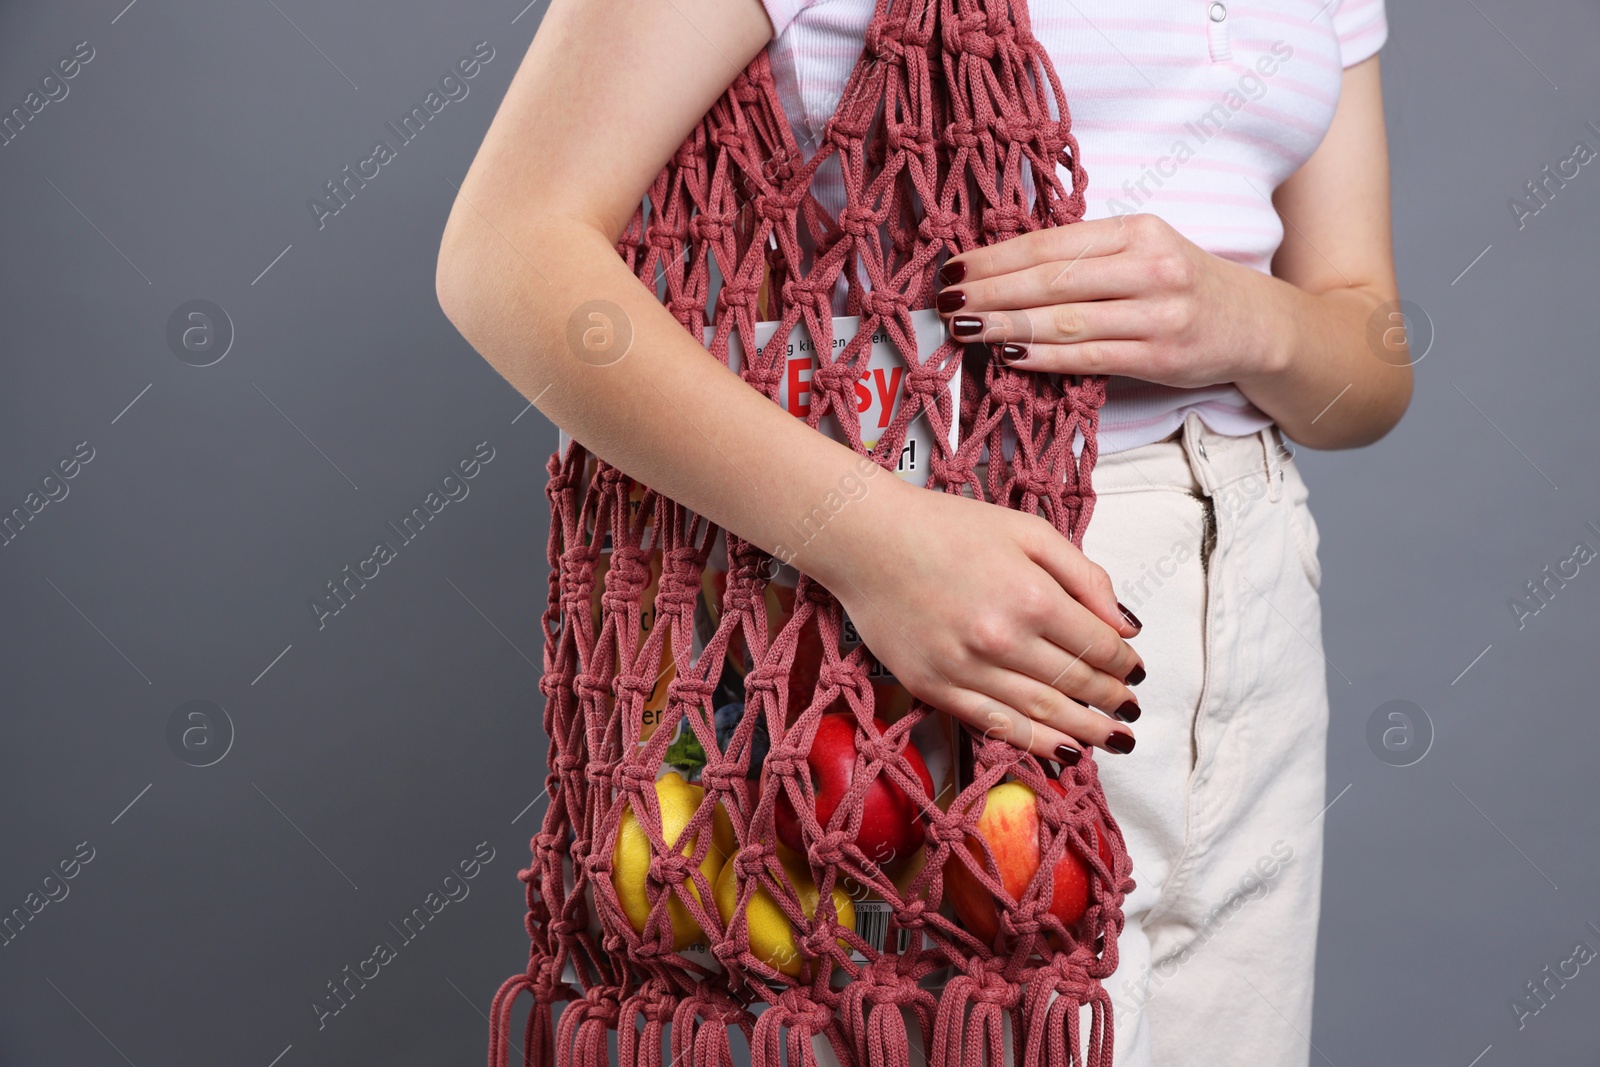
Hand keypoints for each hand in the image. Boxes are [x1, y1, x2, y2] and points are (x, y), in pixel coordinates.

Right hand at [811, 478, 1145, 762]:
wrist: (867, 540)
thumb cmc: (947, 527)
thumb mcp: (1028, 532)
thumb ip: (1084, 575)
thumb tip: (1126, 626)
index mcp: (1032, 596)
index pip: (1098, 646)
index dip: (1125, 664)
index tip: (1136, 671)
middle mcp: (1003, 639)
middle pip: (1076, 683)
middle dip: (1112, 700)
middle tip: (1131, 709)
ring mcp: (966, 669)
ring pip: (1042, 713)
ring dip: (1087, 730)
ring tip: (1115, 740)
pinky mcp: (935, 688)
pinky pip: (995, 726)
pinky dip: (1035, 744)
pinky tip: (1064, 750)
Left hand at [934, 213, 1282, 388]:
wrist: (1254, 324)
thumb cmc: (1181, 283)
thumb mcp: (1141, 251)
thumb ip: (1084, 255)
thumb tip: (999, 268)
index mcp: (1138, 230)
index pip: (1051, 243)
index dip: (996, 257)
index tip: (954, 269)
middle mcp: (1151, 267)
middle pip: (1052, 280)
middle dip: (990, 291)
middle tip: (945, 302)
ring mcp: (1159, 314)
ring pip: (1066, 321)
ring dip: (1007, 325)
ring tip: (965, 328)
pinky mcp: (1161, 357)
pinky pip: (1089, 357)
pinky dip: (1044, 357)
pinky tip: (1008, 355)